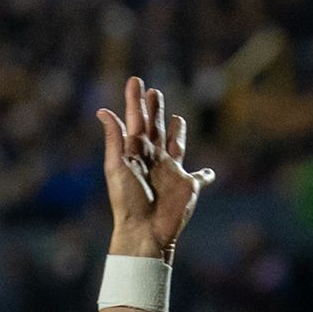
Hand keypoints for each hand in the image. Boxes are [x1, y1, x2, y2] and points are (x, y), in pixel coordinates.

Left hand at [98, 74, 213, 257]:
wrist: (144, 231)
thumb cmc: (127, 201)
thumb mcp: (117, 166)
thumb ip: (114, 138)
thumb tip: (103, 110)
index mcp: (136, 152)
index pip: (136, 120)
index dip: (135, 100)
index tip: (135, 80)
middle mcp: (154, 159)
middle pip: (156, 128)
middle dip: (155, 110)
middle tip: (155, 91)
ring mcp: (172, 172)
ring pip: (176, 146)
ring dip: (178, 133)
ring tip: (178, 118)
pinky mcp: (188, 186)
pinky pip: (200, 177)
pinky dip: (206, 175)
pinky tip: (209, 173)